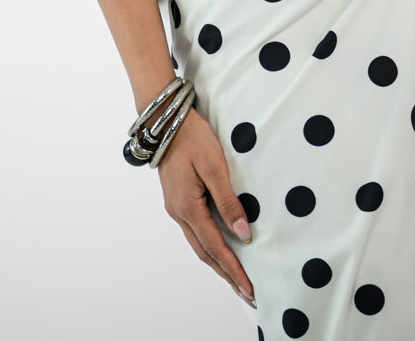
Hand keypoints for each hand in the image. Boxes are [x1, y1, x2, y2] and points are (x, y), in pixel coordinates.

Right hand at [156, 107, 255, 307]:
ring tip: (236, 278)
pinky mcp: (179, 199)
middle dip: (226, 274)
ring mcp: (176, 207)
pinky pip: (196, 231)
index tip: (249, 287)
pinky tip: (220, 248)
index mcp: (187, 207)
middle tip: (247, 292)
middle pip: (205, 253)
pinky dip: (210, 246)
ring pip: (199, 244)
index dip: (233, 269)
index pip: (215, 247)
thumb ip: (228, 201)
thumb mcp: (214, 166)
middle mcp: (179, 212)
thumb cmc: (191, 138)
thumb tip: (243, 233)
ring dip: (218, 263)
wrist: (166, 121)